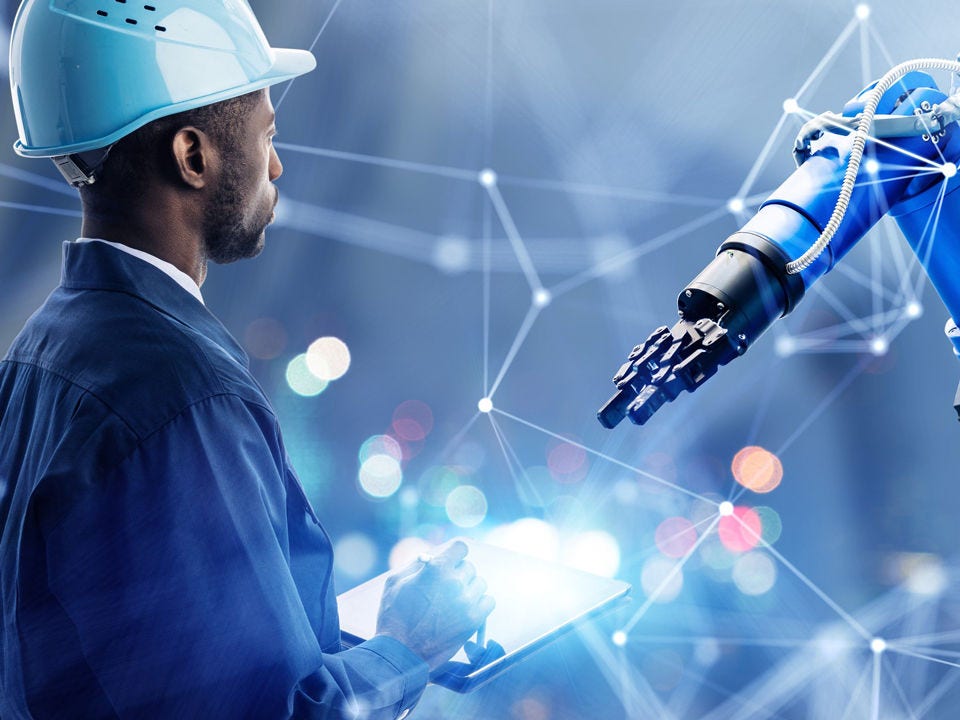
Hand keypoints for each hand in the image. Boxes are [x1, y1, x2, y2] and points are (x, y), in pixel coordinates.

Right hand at [375, 541, 494, 670]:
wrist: (400, 653)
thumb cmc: (394, 617)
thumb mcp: (395, 581)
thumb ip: (416, 564)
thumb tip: (431, 557)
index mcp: (436, 569)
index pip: (460, 548)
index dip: (454, 554)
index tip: (451, 561)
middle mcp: (454, 582)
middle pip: (469, 567)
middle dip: (458, 573)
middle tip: (447, 586)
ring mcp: (466, 602)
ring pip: (480, 583)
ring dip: (469, 588)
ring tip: (456, 599)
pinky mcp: (473, 620)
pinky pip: (489, 601)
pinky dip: (480, 603)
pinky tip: (466, 608)